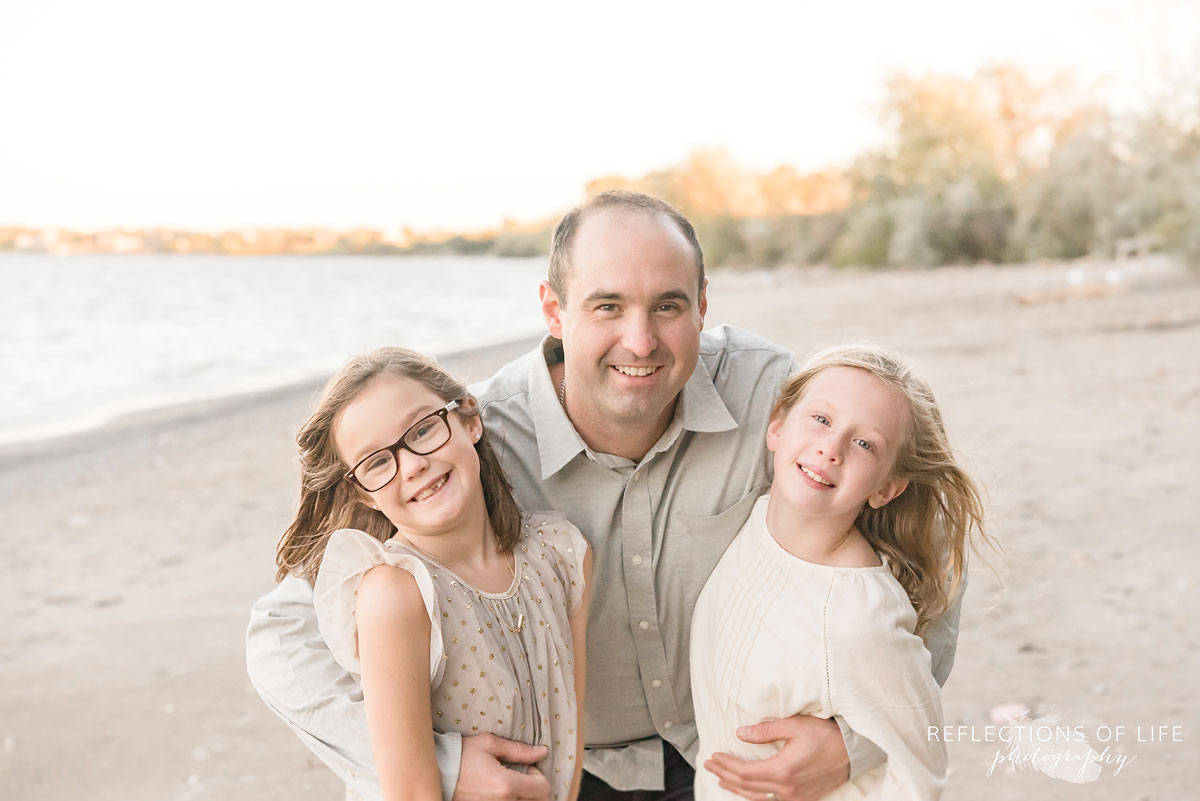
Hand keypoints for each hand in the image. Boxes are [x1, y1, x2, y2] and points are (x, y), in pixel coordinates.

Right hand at [453, 733, 549, 800]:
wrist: (436, 774)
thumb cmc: (462, 756)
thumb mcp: (490, 744)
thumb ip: (518, 750)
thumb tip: (542, 752)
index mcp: (506, 785)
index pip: (543, 788)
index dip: (538, 775)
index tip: (526, 768)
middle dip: (534, 788)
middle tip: (521, 776)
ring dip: (523, 795)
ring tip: (510, 784)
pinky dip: (511, 800)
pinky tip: (500, 791)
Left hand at [704, 715, 848, 800]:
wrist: (853, 751)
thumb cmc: (825, 735)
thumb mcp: (794, 726)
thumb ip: (765, 731)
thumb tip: (740, 734)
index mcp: (784, 770)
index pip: (745, 773)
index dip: (726, 766)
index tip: (713, 756)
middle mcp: (788, 789)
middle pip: (748, 787)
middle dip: (726, 775)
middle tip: (709, 765)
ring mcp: (795, 798)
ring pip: (758, 798)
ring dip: (737, 788)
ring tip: (721, 779)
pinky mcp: (802, 799)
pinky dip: (754, 796)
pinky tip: (747, 791)